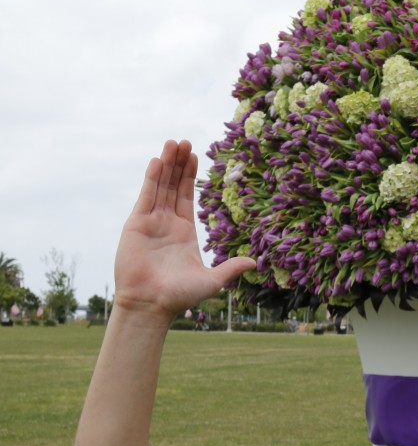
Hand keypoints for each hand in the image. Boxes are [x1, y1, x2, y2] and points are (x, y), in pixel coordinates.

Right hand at [113, 140, 254, 322]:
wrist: (151, 304)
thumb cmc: (180, 295)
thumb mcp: (212, 280)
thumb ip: (230, 268)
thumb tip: (253, 261)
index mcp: (184, 233)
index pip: (188, 197)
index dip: (191, 177)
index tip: (195, 156)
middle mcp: (167, 223)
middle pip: (173, 186)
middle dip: (179, 164)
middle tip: (185, 141)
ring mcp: (151, 222)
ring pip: (160, 186)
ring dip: (166, 165)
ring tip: (173, 143)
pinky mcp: (136, 224)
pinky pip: (146, 196)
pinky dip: (152, 178)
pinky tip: (158, 161)